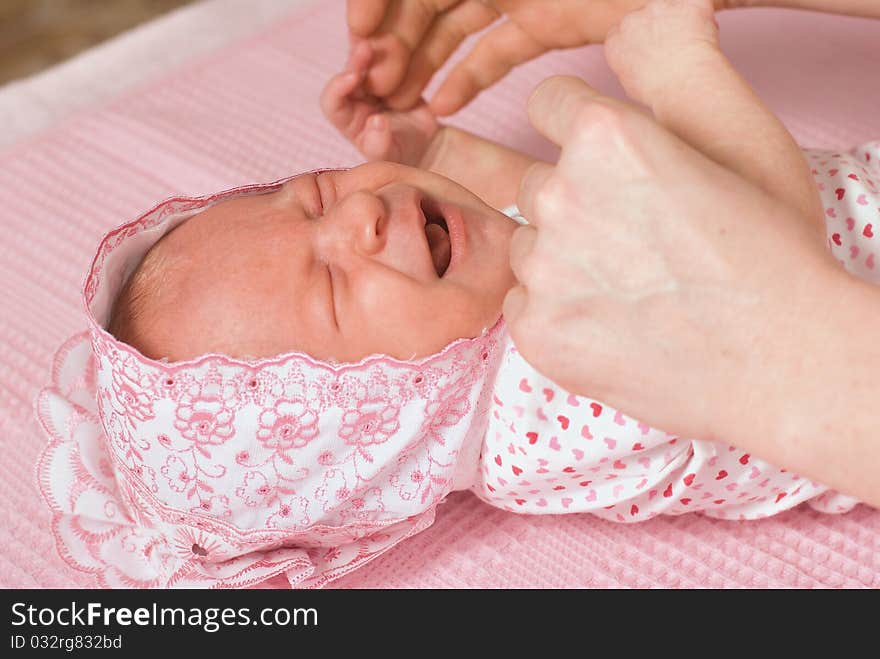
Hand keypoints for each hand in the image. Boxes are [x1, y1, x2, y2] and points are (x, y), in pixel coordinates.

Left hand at [321, 40, 439, 164]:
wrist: (430, 147)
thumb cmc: (402, 157)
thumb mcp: (389, 158)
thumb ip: (379, 145)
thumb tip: (377, 122)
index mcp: (346, 118)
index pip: (331, 100)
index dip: (338, 87)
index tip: (353, 78)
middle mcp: (357, 96)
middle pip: (350, 71)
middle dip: (356, 60)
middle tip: (366, 48)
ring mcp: (377, 81)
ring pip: (371, 59)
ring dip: (376, 47)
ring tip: (388, 39)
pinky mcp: (398, 70)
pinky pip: (395, 55)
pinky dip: (397, 46)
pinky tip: (407, 40)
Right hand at [347, 0, 652, 114]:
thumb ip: (510, 2)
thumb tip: (383, 7)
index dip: (384, 0)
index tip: (358, 31)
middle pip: (429, 1)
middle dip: (395, 40)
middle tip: (372, 85)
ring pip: (455, 27)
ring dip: (421, 64)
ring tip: (395, 105)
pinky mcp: (546, 21)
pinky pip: (495, 48)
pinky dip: (467, 76)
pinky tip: (441, 106)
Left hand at [503, 76, 841, 443]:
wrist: (782, 363)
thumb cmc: (769, 253)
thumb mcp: (735, 140)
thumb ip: (658, 90)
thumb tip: (599, 76)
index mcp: (606, 136)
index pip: (549, 102)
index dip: (583, 131)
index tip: (608, 160)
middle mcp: (561, 196)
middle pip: (537, 184)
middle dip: (575, 203)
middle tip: (639, 241)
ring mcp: (543, 269)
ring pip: (528, 247)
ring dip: (562, 262)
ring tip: (631, 291)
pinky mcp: (536, 330)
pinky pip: (523, 303)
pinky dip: (557, 314)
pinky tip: (613, 327)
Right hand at [604, 0, 720, 107]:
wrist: (683, 84)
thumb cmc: (658, 92)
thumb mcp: (629, 84)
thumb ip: (629, 64)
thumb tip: (638, 62)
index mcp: (615, 40)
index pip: (625, 30)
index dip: (643, 37)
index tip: (654, 48)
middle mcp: (632, 19)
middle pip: (647, 16)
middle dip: (662, 27)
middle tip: (676, 47)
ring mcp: (658, 7)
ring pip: (672, 7)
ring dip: (682, 20)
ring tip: (692, 44)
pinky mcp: (686, 2)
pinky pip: (697, 4)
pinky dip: (703, 16)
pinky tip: (705, 35)